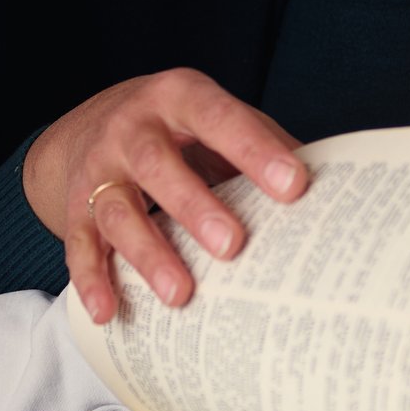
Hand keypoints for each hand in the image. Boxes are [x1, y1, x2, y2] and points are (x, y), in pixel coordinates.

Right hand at [22, 68, 309, 323]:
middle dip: (194, 206)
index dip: (255, 150)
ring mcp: (98, 169)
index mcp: (179, 97)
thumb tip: (335, 184)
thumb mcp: (217, 118)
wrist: (89, 125)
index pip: (219, 118)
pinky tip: (112, 312)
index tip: (295, 185)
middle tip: (233, 246)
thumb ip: (264, 143)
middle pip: (157, 165)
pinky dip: (93, 280)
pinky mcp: (74, 208)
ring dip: (148, 254)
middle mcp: (132, 128)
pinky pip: (80, 247)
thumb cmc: (178, 128)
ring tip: (181, 295)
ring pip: (117, 211)